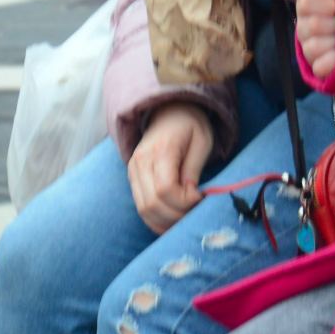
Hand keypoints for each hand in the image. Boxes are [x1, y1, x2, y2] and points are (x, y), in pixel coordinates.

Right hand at [128, 103, 212, 233]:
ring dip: (165, 222)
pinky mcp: (132, 178)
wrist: (169, 111)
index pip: (165, 189)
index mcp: (161, 150)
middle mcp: (141, 161)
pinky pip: (140, 207)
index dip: (184, 202)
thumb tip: (190, 196)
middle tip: (195, 213)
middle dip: (176, 216)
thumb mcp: (202, 141)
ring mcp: (133, 171)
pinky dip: (156, 219)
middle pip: (152, 204)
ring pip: (143, 210)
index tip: (201, 198)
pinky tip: (172, 221)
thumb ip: (194, 169)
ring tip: (186, 219)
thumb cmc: (191, 126)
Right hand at [295, 0, 334, 78]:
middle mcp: (305, 29)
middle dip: (333, 24)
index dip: (320, 4)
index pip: (303, 3)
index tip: (334, 5)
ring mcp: (310, 50)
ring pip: (313, 47)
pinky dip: (333, 61)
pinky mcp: (319, 68)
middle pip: (310, 26)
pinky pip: (320, 67)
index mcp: (309, 8)